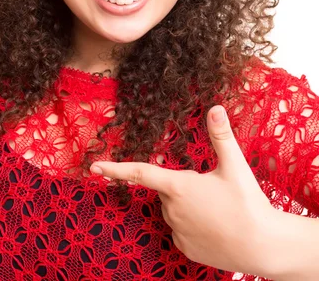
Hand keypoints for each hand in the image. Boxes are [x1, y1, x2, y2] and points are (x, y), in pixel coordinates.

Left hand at [90, 106, 277, 277]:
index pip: (139, 172)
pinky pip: (182, 230)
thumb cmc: (248, 203)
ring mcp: (177, 232)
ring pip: (174, 210)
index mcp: (178, 186)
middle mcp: (171, 210)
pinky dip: (194, 225)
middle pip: (167, 190)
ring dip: (189, 206)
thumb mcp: (235, 165)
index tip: (94, 167)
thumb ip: (221, 136)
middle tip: (213, 190)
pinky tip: (215, 226)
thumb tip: (215, 108)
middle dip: (182, 186)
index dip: (115, 169)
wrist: (264, 246)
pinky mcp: (186, 249)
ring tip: (219, 209)